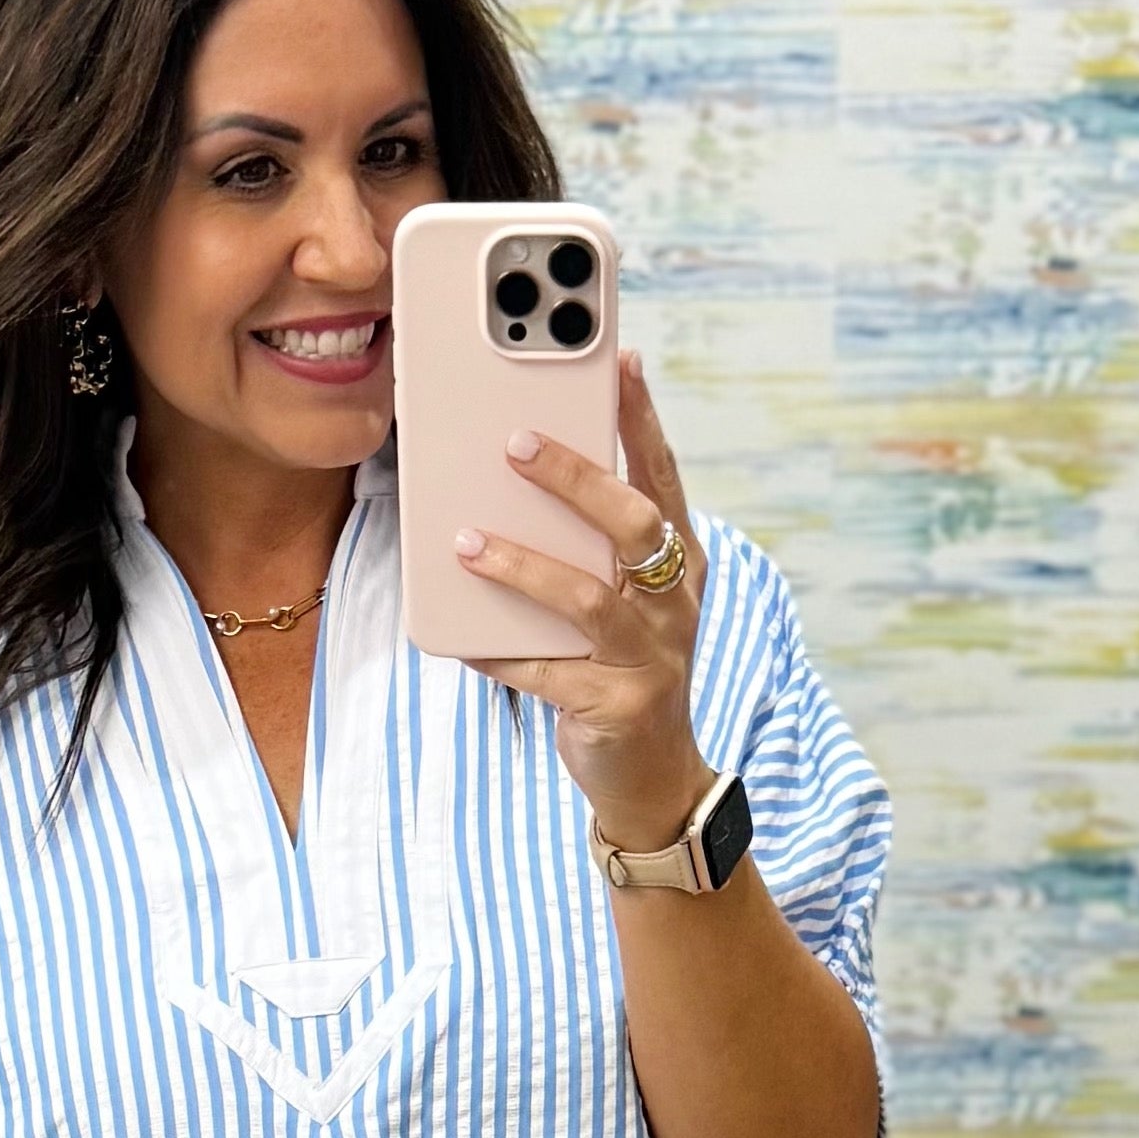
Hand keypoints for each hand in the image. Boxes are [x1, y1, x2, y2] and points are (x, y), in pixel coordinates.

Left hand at [456, 348, 707, 851]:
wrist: (651, 777)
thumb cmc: (625, 668)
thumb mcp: (624, 599)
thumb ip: (591, 547)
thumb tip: (515, 476)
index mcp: (679, 563)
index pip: (663, 476)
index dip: (643, 419)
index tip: (620, 360)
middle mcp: (673, 604)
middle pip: (631, 524)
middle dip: (575, 478)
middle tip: (516, 441)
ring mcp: (649, 658)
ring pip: (585, 598)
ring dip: (522, 566)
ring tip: (465, 542)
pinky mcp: (614, 707)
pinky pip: (545, 673)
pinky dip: (498, 654)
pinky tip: (459, 639)